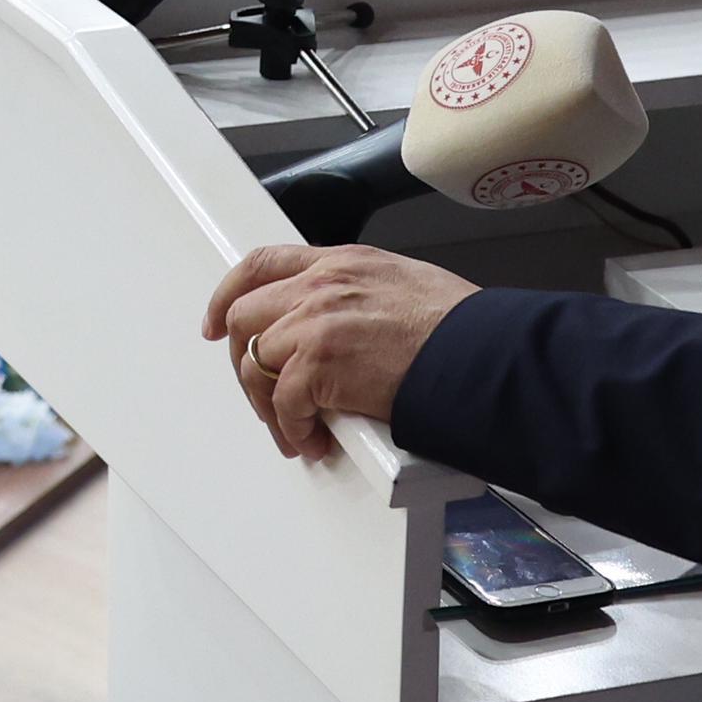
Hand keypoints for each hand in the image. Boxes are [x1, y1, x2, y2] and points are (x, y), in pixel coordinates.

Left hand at [201, 242, 473, 458]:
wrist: (483, 354)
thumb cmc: (460, 330)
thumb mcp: (403, 284)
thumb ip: (360, 295)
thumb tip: (344, 325)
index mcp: (341, 262)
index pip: (263, 264)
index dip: (230, 293)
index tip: (218, 321)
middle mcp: (321, 285)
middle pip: (245, 315)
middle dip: (243, 359)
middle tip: (258, 391)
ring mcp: (316, 322)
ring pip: (254, 362)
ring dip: (267, 402)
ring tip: (291, 426)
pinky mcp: (319, 364)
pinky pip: (281, 402)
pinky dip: (290, 427)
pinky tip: (311, 438)